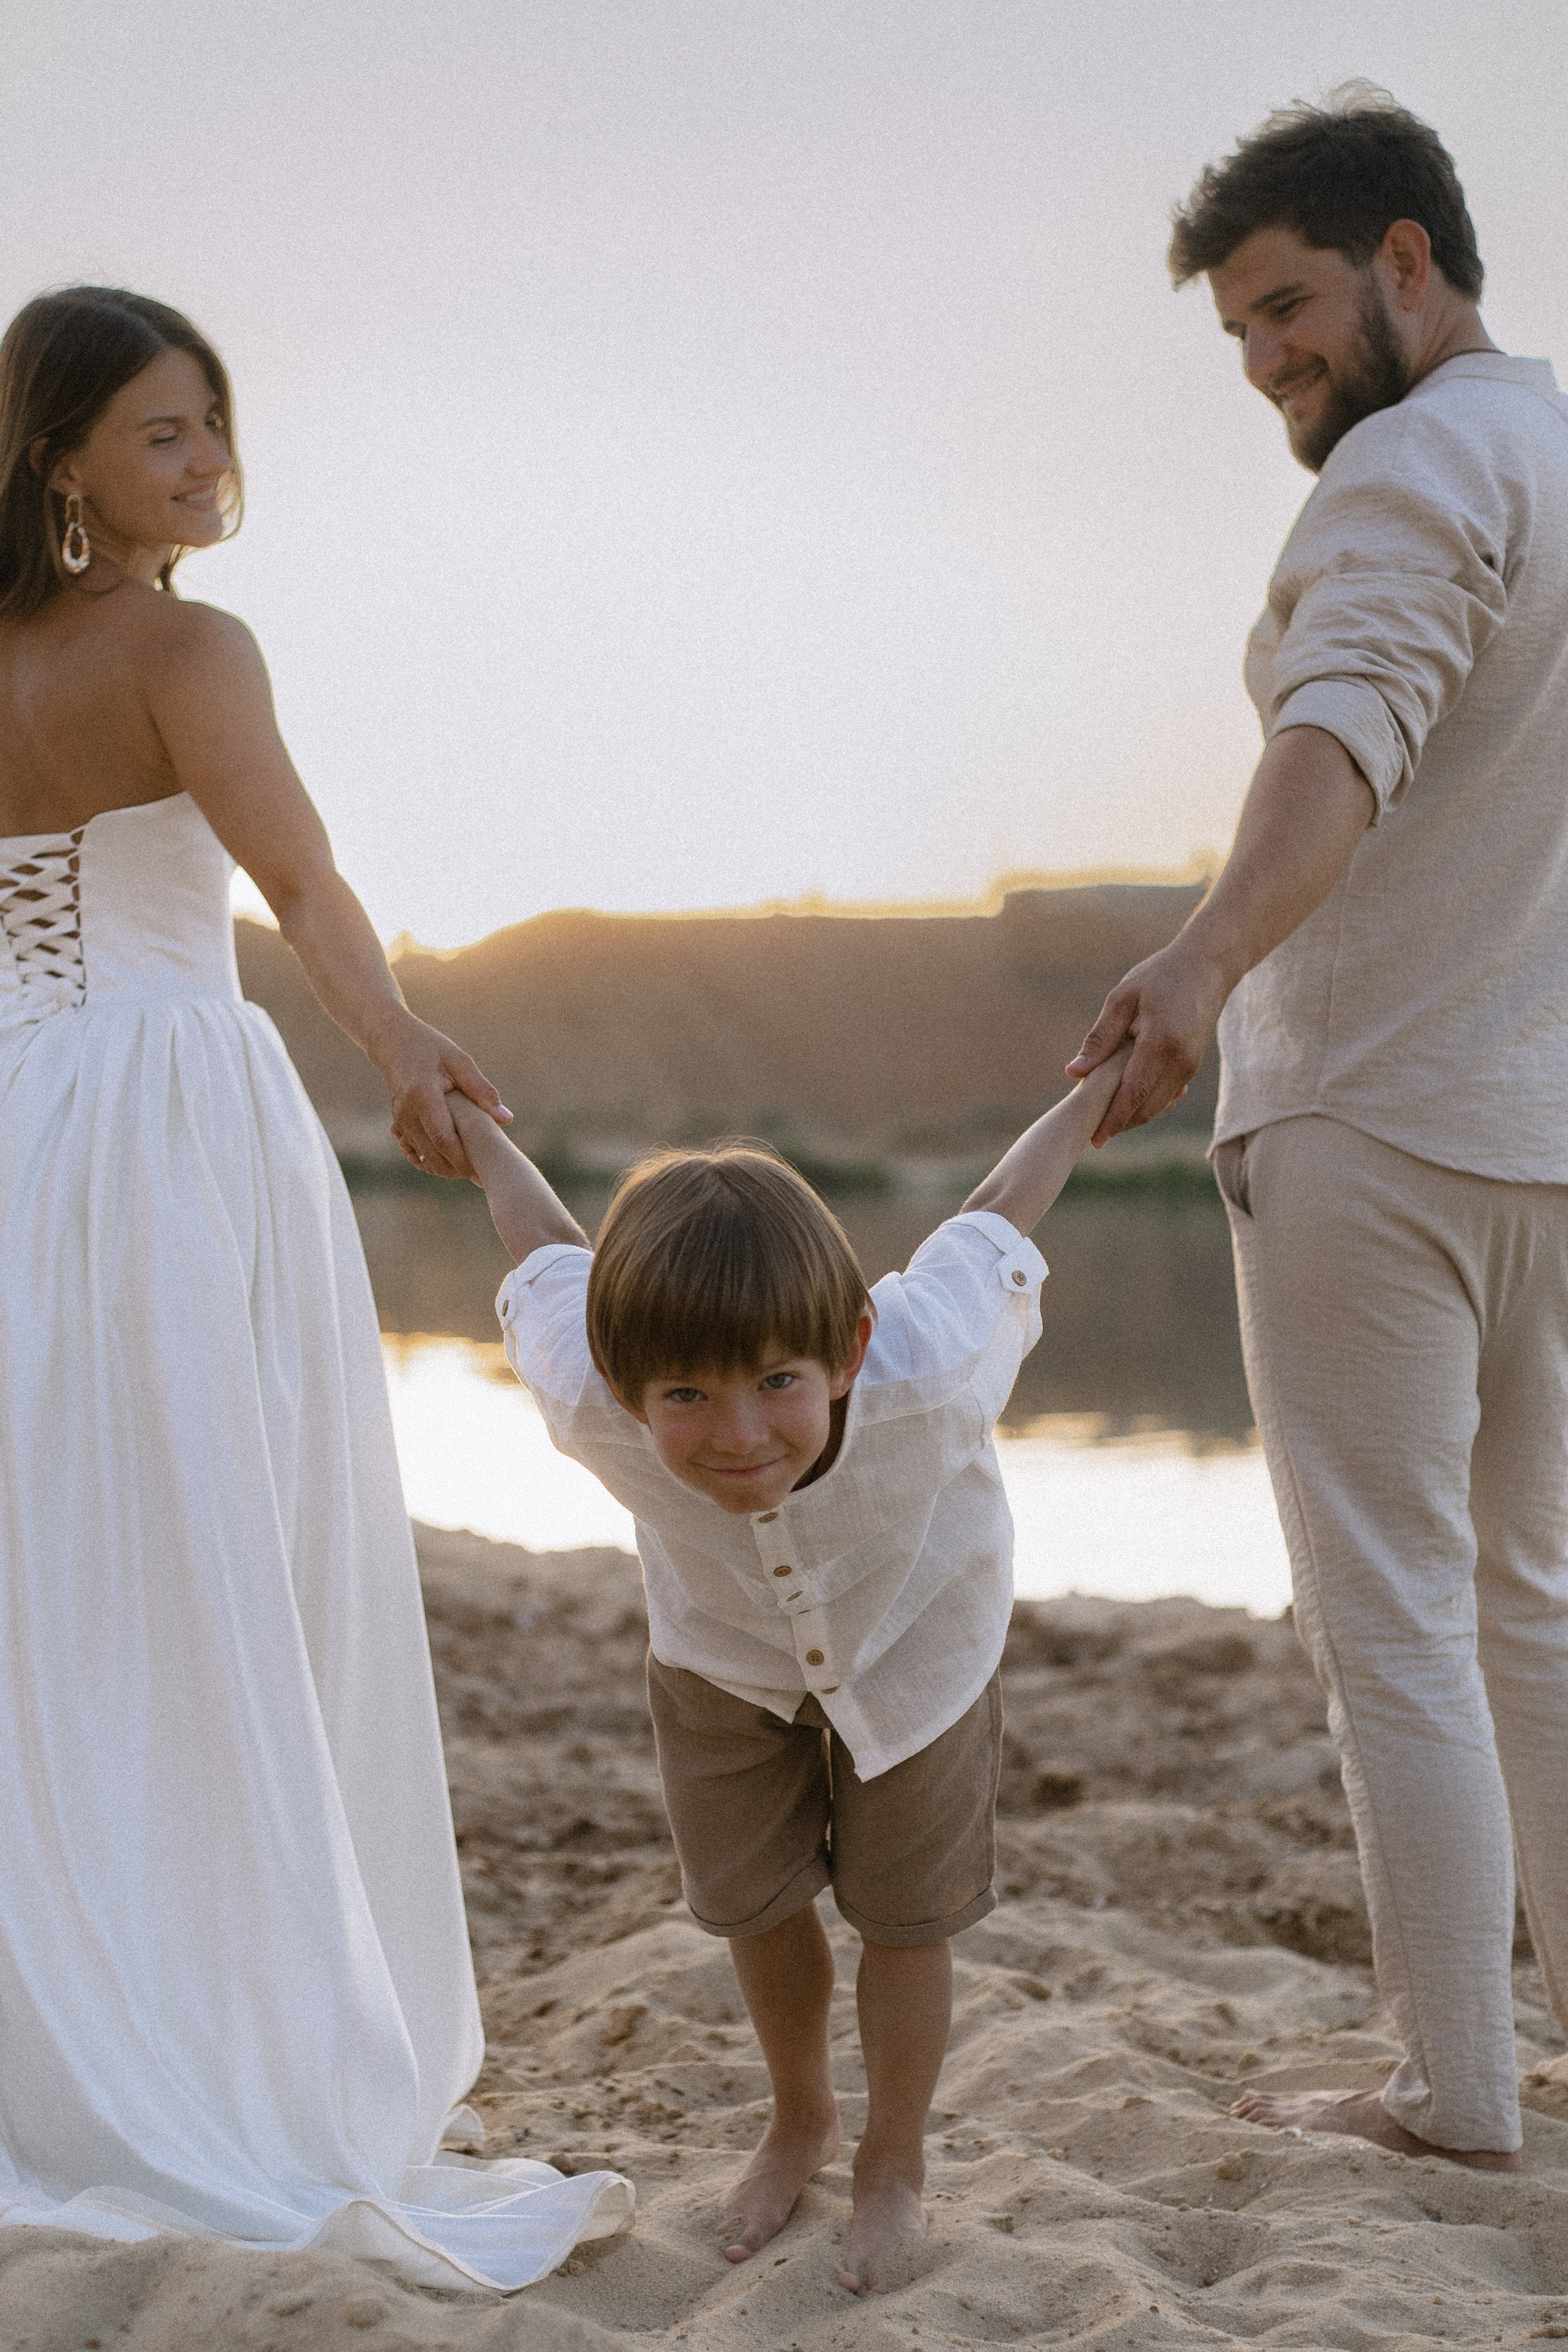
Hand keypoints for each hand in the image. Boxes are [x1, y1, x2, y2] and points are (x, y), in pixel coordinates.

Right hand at [379, 1016, 511, 1178]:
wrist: (392, 1042)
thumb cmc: (430, 1047)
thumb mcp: (459, 1061)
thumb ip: (481, 1090)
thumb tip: (506, 1119)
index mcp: (423, 1096)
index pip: (444, 1138)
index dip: (463, 1159)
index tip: (481, 1171)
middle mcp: (407, 1112)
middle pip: (432, 1153)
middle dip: (456, 1169)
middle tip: (480, 1178)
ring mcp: (399, 1119)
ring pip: (422, 1155)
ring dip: (445, 1168)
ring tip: (470, 1173)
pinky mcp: (398, 1123)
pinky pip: (414, 1149)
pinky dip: (431, 1160)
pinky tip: (450, 1164)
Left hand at [1066, 936, 1229, 1144]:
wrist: (1206, 967)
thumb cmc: (1158, 977)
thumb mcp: (1122, 999)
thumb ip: (1099, 1039)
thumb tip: (1073, 1073)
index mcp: (1160, 1042)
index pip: (1132, 1094)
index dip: (1112, 1120)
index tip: (1093, 1140)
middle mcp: (1180, 1060)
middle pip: (1146, 1107)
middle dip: (1119, 1124)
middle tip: (1092, 1134)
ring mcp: (1190, 1065)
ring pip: (1158, 1105)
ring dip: (1132, 1117)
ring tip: (1104, 1122)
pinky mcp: (1193, 1066)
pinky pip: (1167, 1095)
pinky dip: (1146, 1104)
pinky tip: (1125, 1104)